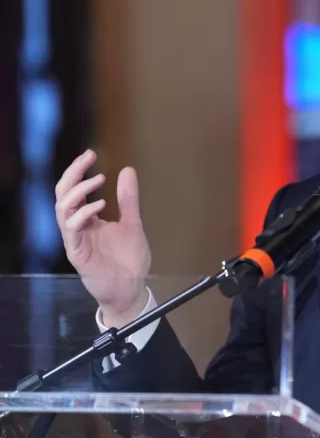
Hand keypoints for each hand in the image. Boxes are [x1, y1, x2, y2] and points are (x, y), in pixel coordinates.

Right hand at [55, 149, 151, 327]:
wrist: (132, 289)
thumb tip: (127, 170)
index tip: (91, 154)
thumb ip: (128, 199)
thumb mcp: (133, 223)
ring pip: (62, 210)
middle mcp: (78, 228)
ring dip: (78, 192)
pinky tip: (100, 204)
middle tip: (88, 159)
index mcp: (88, 219)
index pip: (74, 190)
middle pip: (63, 195)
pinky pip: (72, 230)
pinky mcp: (78, 254)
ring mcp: (76, 240)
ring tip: (98, 180)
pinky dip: (83, 214)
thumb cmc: (129, 260)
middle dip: (72, 174)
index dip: (79, 171)